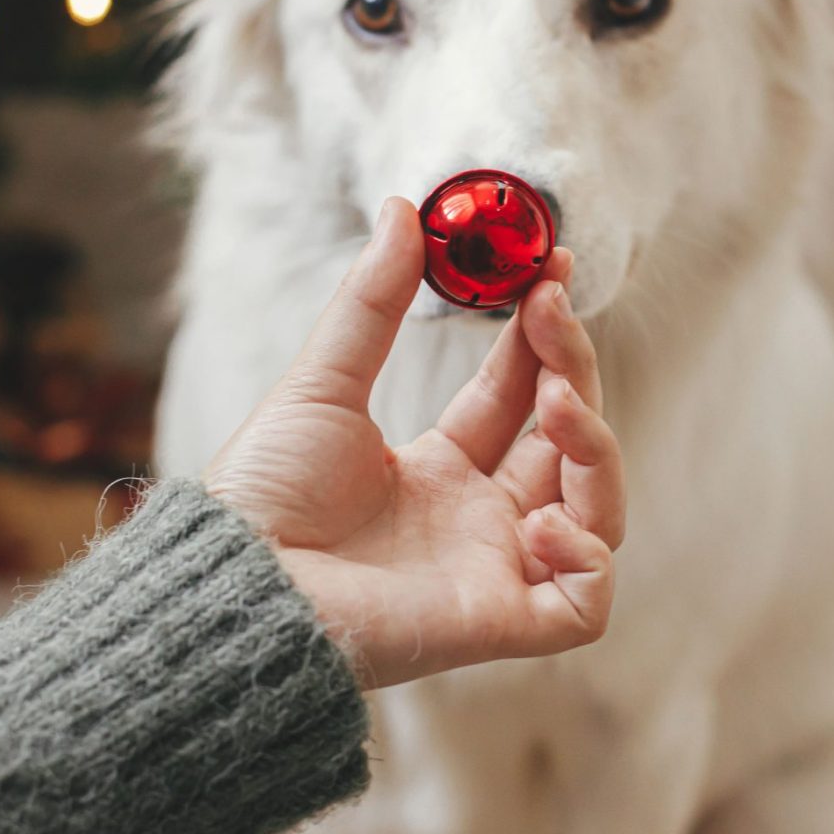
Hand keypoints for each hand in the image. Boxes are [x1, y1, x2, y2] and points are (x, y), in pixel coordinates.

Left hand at [204, 199, 624, 687]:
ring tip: (556, 403)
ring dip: (598, 450)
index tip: (550, 268)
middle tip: (548, 310)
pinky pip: (585, 605)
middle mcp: (475, 522)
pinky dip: (585, 557)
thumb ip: (373, 301)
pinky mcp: (498, 624)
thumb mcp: (324, 381)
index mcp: (438, 473)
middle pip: (570, 445)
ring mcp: (493, 573)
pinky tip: (541, 520)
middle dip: (574, 371)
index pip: (520, 396)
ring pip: (598, 515)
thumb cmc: (263, 493)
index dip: (545, 337)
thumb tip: (403, 209)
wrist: (235, 578)